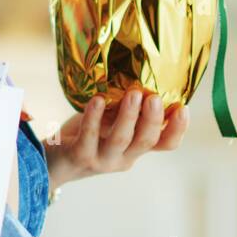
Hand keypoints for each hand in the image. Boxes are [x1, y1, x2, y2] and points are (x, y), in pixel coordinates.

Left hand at [44, 88, 189, 189]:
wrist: (53, 161)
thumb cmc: (86, 134)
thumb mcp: (111, 122)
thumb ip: (127, 110)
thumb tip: (142, 75)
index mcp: (136, 148)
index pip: (165, 144)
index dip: (177, 129)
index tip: (184, 108)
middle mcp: (124, 157)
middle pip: (145, 141)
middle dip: (152, 119)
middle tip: (154, 97)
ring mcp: (102, 160)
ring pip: (120, 140)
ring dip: (128, 116)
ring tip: (133, 94)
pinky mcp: (79, 156)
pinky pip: (88, 138)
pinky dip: (93, 118)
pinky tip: (97, 100)